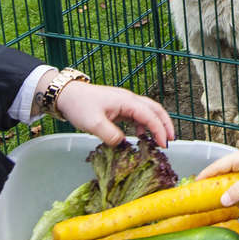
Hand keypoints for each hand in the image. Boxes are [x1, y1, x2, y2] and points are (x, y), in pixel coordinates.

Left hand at [57, 82, 174, 147]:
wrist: (68, 95)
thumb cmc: (80, 105)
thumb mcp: (94, 124)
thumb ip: (111, 135)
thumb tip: (124, 143)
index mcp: (127, 101)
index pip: (150, 115)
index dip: (160, 130)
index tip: (164, 145)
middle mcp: (129, 99)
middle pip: (155, 109)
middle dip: (165, 124)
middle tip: (171, 141)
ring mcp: (125, 102)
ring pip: (148, 111)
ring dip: (156, 124)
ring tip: (160, 140)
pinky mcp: (119, 107)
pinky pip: (138, 115)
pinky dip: (144, 125)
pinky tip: (141, 136)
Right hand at [197, 148, 238, 205]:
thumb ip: (238, 191)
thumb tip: (222, 201)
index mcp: (238, 158)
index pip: (216, 167)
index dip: (205, 176)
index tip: (195, 185)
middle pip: (224, 177)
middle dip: (223, 190)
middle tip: (216, 201)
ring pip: (235, 184)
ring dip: (238, 195)